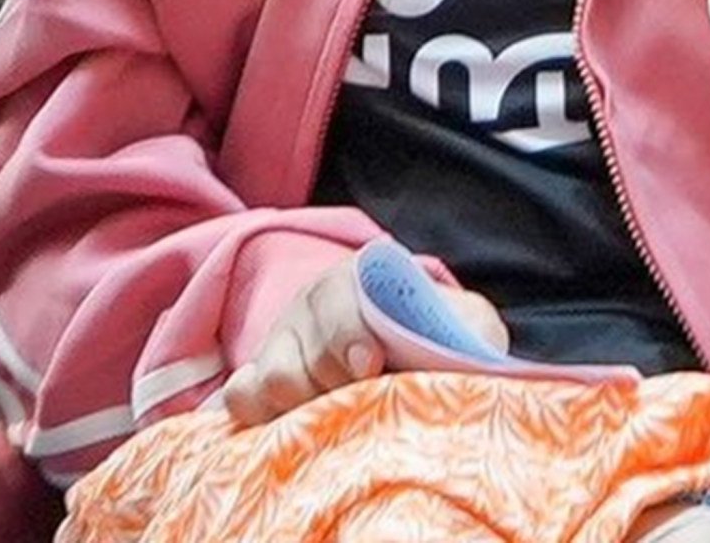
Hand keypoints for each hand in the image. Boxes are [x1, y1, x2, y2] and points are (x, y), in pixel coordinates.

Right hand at [223, 260, 504, 425]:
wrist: (418, 357)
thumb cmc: (444, 343)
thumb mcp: (469, 328)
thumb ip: (469, 330)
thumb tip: (465, 358)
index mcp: (362, 277)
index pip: (337, 298)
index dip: (348, 333)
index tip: (369, 367)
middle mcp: (314, 302)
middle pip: (301, 353)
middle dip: (335, 386)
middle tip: (366, 405)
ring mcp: (281, 340)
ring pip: (270, 383)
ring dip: (306, 409)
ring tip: (343, 420)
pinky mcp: (259, 381)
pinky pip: (240, 398)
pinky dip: (261, 418)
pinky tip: (295, 431)